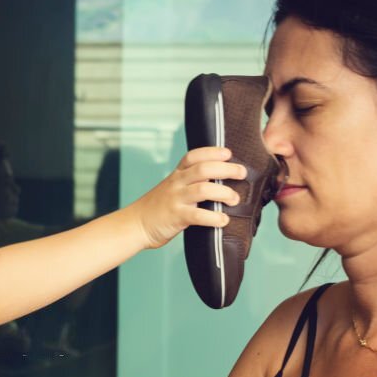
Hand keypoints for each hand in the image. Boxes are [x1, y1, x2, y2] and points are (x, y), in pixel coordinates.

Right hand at [124, 146, 245, 248]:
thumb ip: (189, 183)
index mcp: (176, 175)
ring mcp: (176, 199)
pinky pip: (198, 215)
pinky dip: (214, 217)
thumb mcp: (171, 188)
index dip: (213, 152)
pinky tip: (224, 220)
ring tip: (235, 200)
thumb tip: (219, 181)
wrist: (135, 224)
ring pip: (204, 189)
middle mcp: (176, 183)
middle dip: (227, 169)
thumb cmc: (157, 208)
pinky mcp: (176, 217)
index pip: (194, 156)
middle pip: (204, 169)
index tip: (228, 154)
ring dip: (224, 193)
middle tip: (242, 173)